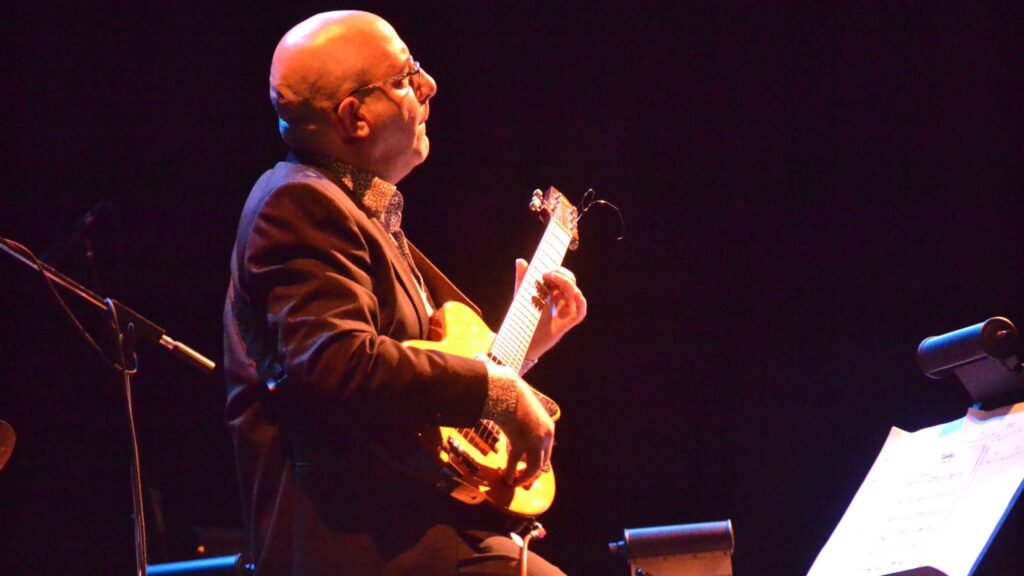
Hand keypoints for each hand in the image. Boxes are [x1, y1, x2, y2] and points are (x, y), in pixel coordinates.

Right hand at [487, 364, 554, 486]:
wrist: (509, 389)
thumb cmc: (515, 398)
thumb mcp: (528, 414)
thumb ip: (528, 426)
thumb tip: (519, 436)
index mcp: (549, 429)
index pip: (546, 452)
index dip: (537, 464)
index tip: (527, 471)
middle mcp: (545, 436)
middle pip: (542, 463)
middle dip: (531, 474)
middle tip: (522, 481)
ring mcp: (534, 440)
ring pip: (533, 468)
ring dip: (523, 478)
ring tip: (514, 482)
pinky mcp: (521, 442)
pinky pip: (515, 463)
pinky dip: (511, 472)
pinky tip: (506, 478)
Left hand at [515, 259, 586, 360]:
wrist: (521, 339)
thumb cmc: (523, 318)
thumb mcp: (520, 295)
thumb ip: (522, 278)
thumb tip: (520, 260)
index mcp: (552, 291)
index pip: (562, 276)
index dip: (557, 270)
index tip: (544, 269)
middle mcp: (562, 299)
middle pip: (570, 281)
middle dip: (561, 273)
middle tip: (547, 273)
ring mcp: (566, 310)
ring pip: (575, 292)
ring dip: (567, 282)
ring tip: (553, 277)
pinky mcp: (569, 321)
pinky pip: (581, 310)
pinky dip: (581, 301)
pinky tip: (574, 293)